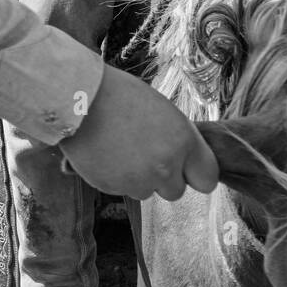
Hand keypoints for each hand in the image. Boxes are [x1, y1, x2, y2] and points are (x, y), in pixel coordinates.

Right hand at [60, 64, 219, 199]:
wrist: (78, 97)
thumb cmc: (121, 95)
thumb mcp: (163, 110)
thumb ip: (178, 139)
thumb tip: (185, 159)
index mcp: (183, 141)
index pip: (208, 179)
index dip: (196, 174)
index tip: (186, 168)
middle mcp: (165, 166)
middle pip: (176, 191)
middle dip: (165, 178)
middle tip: (147, 154)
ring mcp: (137, 180)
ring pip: (147, 191)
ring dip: (139, 178)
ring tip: (122, 148)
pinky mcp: (112, 187)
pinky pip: (122, 189)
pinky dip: (117, 177)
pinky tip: (107, 153)